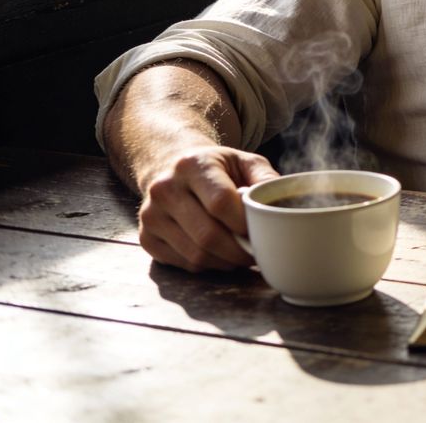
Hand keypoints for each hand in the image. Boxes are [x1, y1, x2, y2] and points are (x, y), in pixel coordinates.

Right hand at [136, 146, 279, 271]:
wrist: (171, 168)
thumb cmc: (216, 167)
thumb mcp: (243, 160)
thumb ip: (265, 178)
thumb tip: (279, 204)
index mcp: (192, 165)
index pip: (221, 202)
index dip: (245, 223)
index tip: (263, 231)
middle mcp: (165, 189)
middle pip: (207, 235)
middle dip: (239, 251)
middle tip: (258, 252)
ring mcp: (151, 216)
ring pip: (196, 254)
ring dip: (226, 261)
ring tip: (242, 254)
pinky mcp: (146, 238)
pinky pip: (184, 263)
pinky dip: (208, 265)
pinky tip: (220, 254)